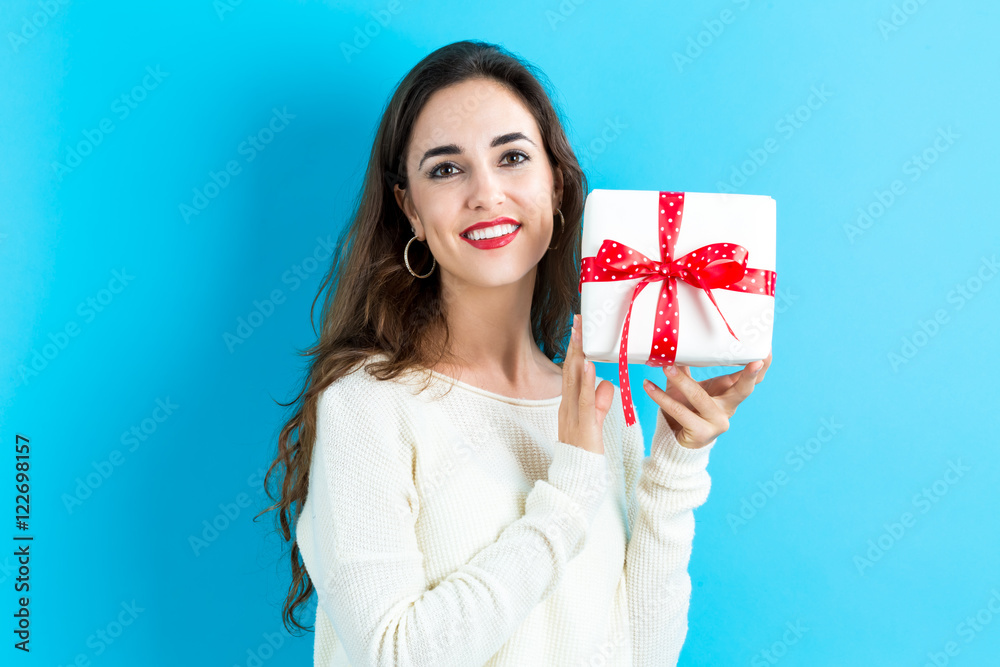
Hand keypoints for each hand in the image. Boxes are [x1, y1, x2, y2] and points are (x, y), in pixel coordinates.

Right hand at [558, 314, 614, 454]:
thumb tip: (607, 382)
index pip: (571, 370)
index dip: (575, 348)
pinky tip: (589, 365)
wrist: (576, 475)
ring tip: (582, 333)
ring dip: (578, 354)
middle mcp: (567, 403)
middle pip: (570, 368)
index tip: (579, 327)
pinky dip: (586, 381)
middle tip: (578, 320)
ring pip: (574, 379)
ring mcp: (573, 413)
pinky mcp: (583, 424)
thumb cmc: (585, 448)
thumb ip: (601, 401)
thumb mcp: (595, 420)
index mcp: (570, 401)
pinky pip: (585, 399)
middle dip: (574, 343)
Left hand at [642, 351, 771, 448]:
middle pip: (744, 390)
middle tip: (754, 361)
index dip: (760, 367)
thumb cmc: (685, 410)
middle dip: (749, 375)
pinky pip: (679, 411)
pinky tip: (648, 386)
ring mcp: (717, 423)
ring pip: (701, 397)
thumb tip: (675, 345)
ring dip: (682, 381)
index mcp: (729, 395)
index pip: (750, 380)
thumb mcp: (689, 388)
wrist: (676, 442)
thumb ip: (686, 369)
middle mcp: (728, 409)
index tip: (765, 350)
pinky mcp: (700, 433)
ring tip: (666, 367)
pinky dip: (661, 397)